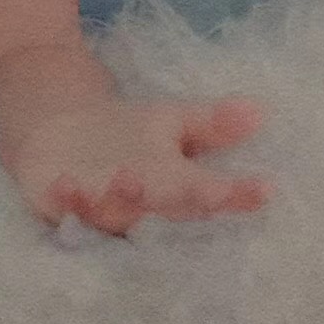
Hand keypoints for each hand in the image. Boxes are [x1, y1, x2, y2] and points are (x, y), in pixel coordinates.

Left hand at [0, 95, 274, 236]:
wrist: (56, 129)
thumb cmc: (123, 136)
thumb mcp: (170, 122)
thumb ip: (211, 122)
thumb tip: (260, 110)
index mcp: (172, 185)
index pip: (209, 192)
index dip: (236, 193)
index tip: (267, 189)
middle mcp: (140, 206)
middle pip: (164, 209)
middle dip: (179, 202)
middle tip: (198, 190)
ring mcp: (98, 208)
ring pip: (115, 213)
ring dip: (122, 199)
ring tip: (130, 177)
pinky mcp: (57, 205)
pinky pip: (62, 208)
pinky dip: (66, 198)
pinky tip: (66, 183)